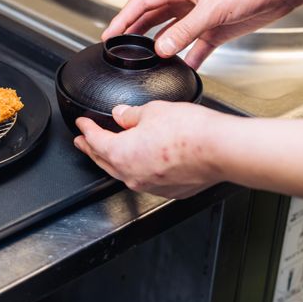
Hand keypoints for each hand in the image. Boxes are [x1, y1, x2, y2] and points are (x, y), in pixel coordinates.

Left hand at [73, 101, 225, 198]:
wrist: (220, 150)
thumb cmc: (190, 132)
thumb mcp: (153, 111)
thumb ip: (131, 114)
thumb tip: (122, 115)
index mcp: (121, 153)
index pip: (95, 140)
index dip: (86, 129)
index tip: (82, 124)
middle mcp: (132, 175)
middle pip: (104, 161)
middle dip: (91, 149)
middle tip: (82, 142)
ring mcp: (150, 186)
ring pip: (123, 173)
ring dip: (113, 161)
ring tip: (110, 151)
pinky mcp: (169, 190)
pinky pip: (145, 179)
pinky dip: (139, 168)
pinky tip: (143, 159)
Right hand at [102, 0, 302, 68]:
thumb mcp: (213, 9)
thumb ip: (184, 31)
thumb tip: (160, 49)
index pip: (143, 2)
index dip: (123, 18)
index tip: (109, 34)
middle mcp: (188, 1)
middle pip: (153, 17)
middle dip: (134, 32)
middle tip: (119, 47)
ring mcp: (201, 16)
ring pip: (172, 33)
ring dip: (159, 46)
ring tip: (145, 61)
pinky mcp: (216, 29)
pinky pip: (195, 47)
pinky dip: (187, 58)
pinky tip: (182, 68)